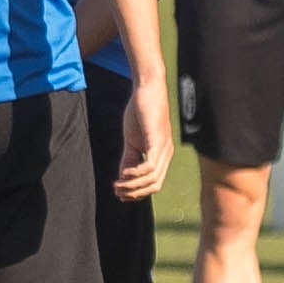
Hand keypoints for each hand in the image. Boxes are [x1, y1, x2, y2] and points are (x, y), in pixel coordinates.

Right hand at [113, 76, 169, 203]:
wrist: (147, 89)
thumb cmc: (141, 112)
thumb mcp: (132, 140)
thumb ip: (129, 159)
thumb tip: (123, 178)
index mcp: (161, 155)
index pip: (154, 183)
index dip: (138, 193)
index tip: (121, 194)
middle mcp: (166, 154)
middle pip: (155, 186)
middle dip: (135, 193)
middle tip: (117, 192)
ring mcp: (163, 148)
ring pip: (152, 179)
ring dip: (133, 186)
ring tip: (118, 185)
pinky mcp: (157, 140)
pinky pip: (150, 166)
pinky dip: (135, 174)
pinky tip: (123, 173)